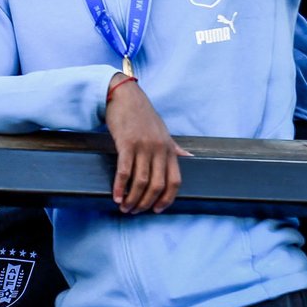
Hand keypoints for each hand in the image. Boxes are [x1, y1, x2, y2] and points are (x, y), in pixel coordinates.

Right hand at [104, 76, 189, 213]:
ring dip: (133, 198)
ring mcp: (143, 146)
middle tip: (135, 211)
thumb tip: (190, 156)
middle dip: (146, 202)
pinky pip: (125, 171)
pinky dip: (120, 186)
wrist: (124, 95)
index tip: (156, 209)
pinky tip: (116, 196)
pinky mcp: (126, 143)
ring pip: (142, 181)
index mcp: (170, 149)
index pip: (175, 181)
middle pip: (158, 185)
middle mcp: (159, 149)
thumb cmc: (142, 114)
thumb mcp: (163, 131)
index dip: (167, 199)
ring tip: (124, 207)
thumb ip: (175, 147)